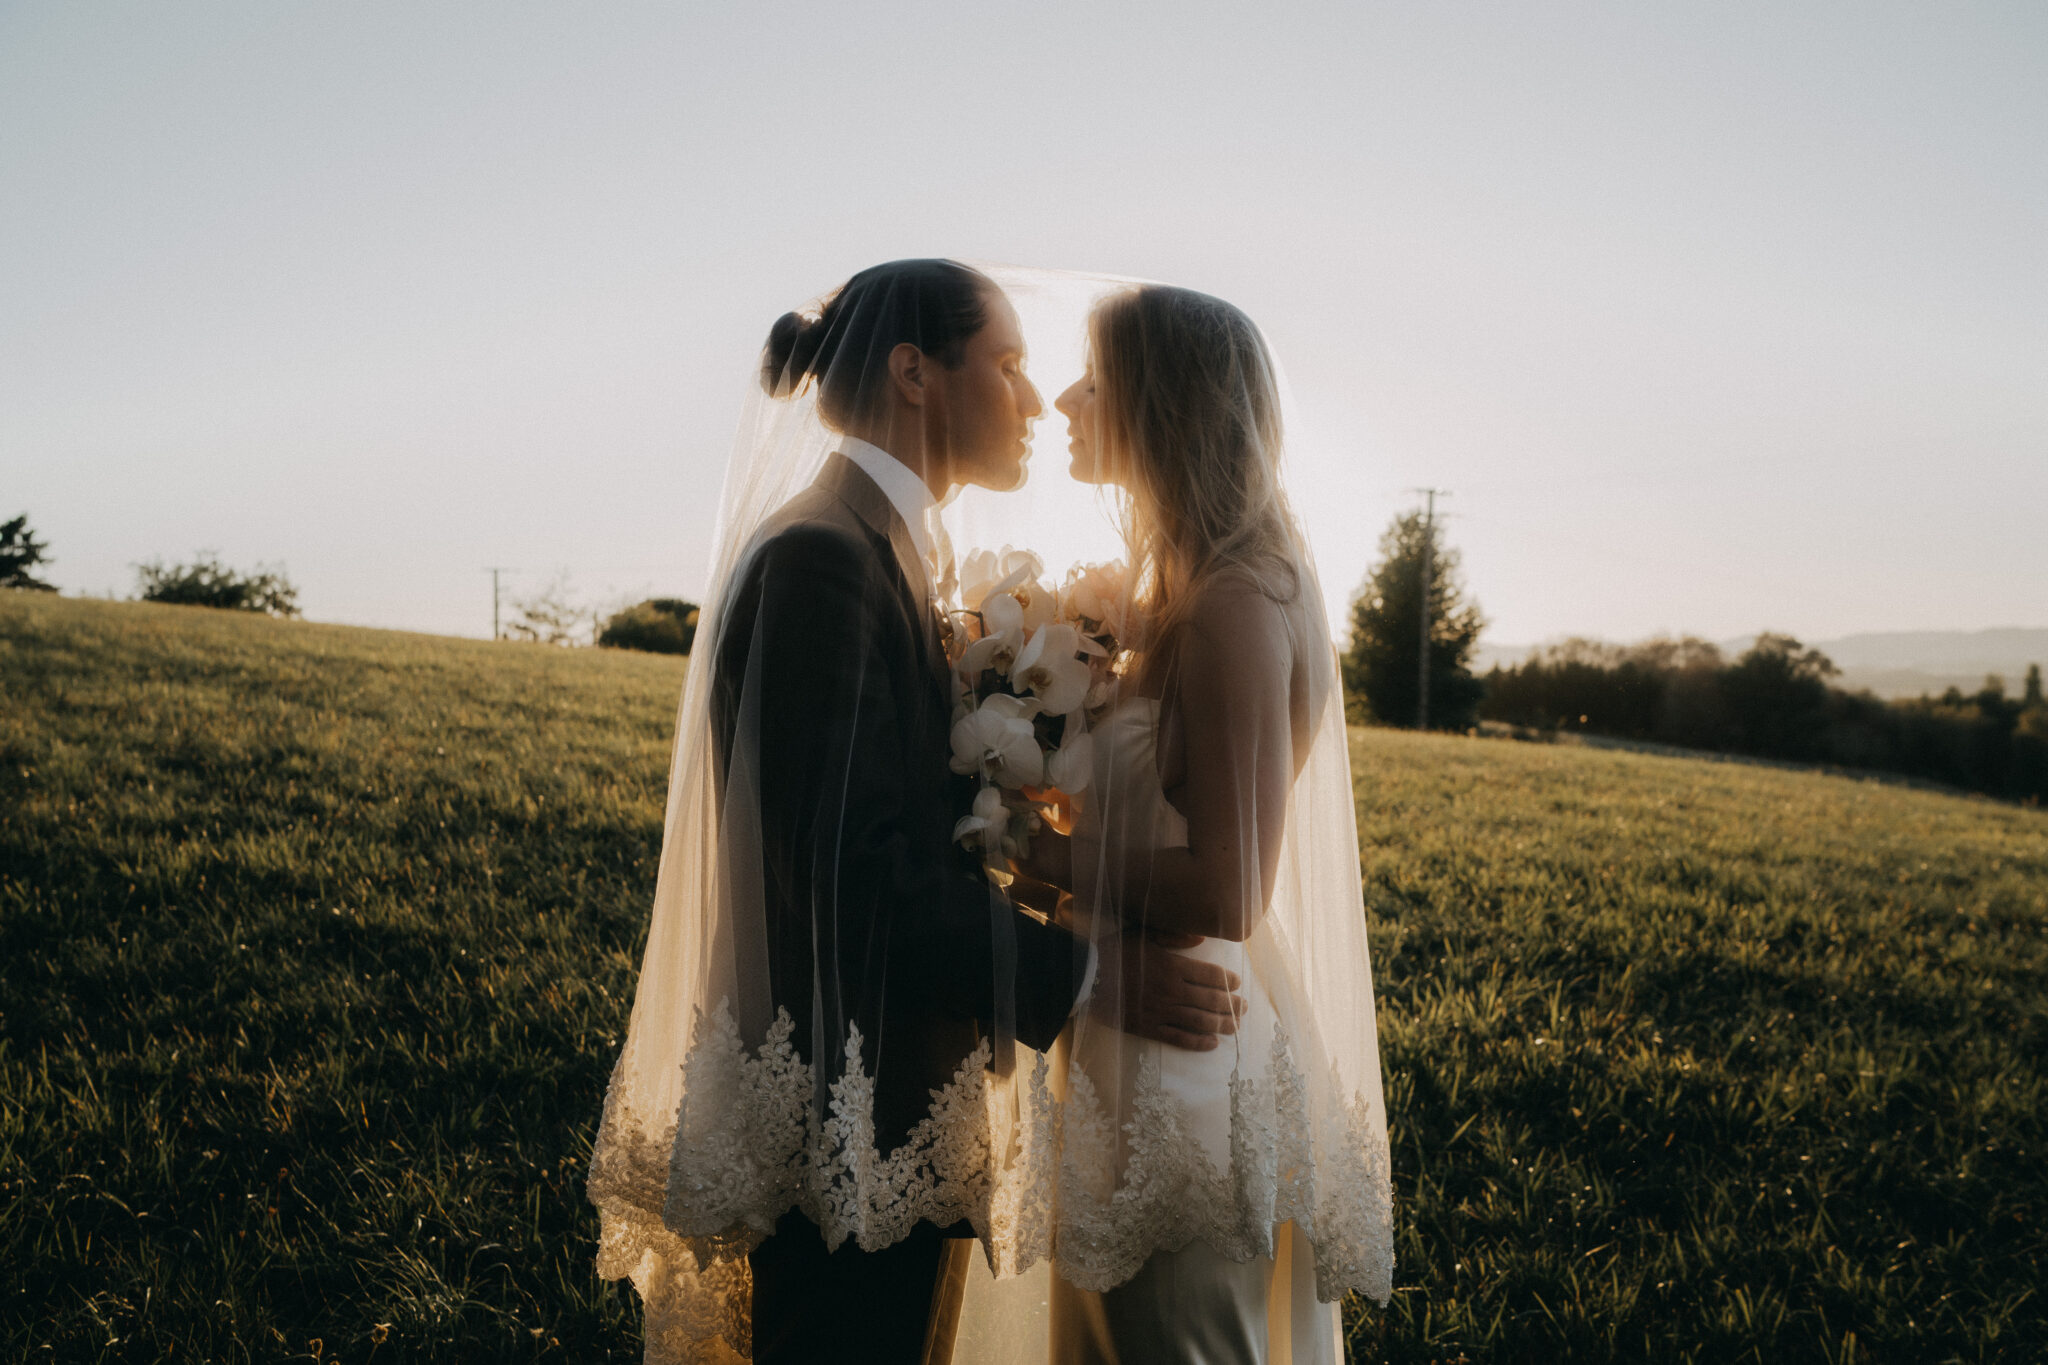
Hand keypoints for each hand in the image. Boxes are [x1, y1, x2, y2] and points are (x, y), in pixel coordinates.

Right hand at [1094, 929, 1245, 1050]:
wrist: (1084, 977)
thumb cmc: (1113, 951)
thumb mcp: (1143, 933)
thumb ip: (1174, 935)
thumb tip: (1202, 938)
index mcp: (1173, 966)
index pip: (1211, 975)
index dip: (1228, 981)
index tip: (1237, 984)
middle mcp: (1172, 991)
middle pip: (1211, 1001)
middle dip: (1232, 1005)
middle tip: (1244, 1007)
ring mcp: (1161, 1012)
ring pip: (1200, 1022)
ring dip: (1222, 1025)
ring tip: (1236, 1027)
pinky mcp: (1148, 1028)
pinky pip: (1179, 1038)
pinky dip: (1198, 1042)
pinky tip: (1212, 1044)